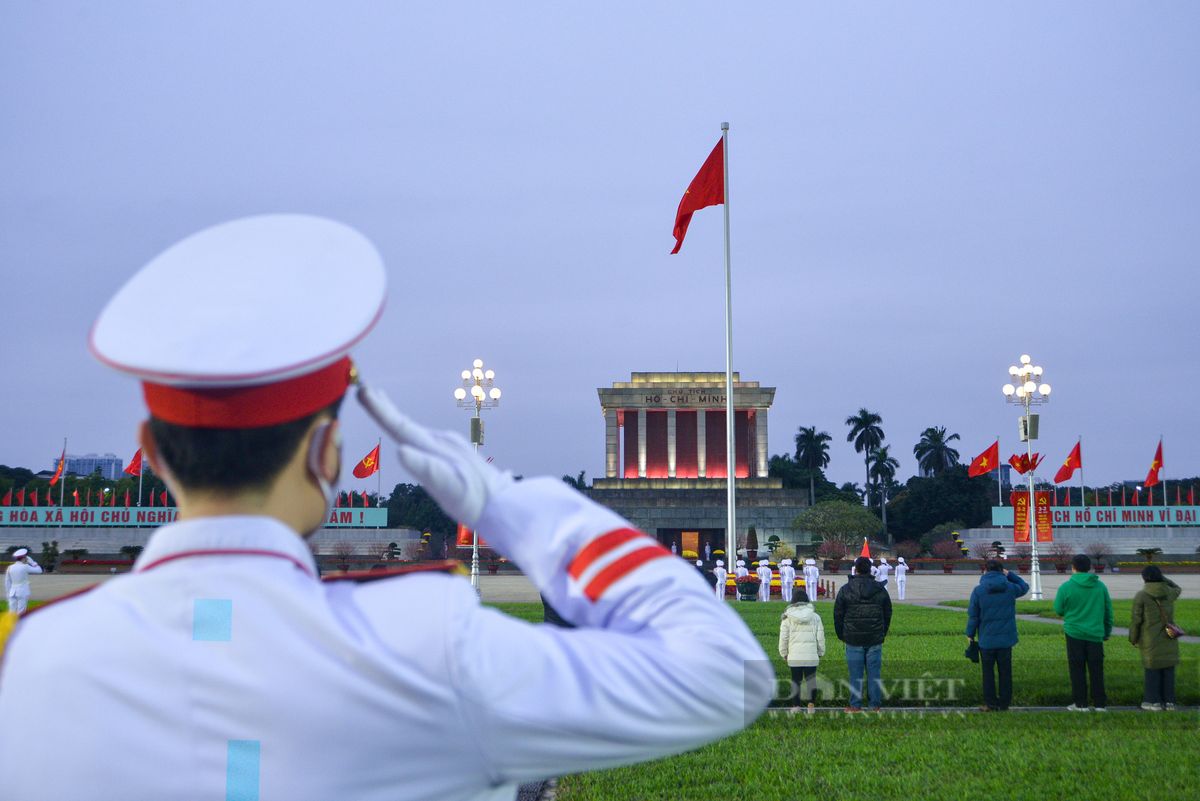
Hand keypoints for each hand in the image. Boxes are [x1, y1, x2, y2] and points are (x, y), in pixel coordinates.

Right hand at [357, 384, 511, 527]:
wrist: (504, 503)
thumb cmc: (473, 500)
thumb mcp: (447, 488)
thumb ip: (425, 468)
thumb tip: (401, 450)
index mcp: (434, 447)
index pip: (401, 426)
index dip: (379, 410)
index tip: (362, 390)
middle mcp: (441, 441)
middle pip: (406, 422)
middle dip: (383, 407)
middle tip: (364, 389)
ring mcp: (448, 446)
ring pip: (414, 427)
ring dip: (394, 415)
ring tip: (381, 401)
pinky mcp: (454, 454)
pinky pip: (424, 436)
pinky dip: (410, 428)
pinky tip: (410, 434)